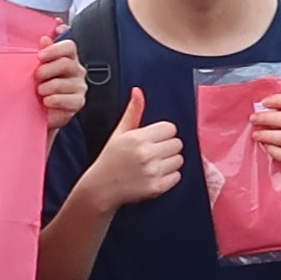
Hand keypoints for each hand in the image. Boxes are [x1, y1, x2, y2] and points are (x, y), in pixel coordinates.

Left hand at [30, 39, 89, 127]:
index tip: (40, 56)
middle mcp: (77, 70)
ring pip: (61, 83)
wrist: (43, 112)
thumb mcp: (39, 69)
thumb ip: (44, 53)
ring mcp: (80, 86)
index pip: (69, 46)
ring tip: (39, 92)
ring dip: (45, 88)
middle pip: (65, 63)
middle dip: (46, 70)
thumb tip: (44, 39)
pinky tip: (46, 102)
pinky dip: (52, 101)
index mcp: (69, 58)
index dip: (54, 49)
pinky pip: (65, 99)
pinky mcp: (78, 102)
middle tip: (36, 77)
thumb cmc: (42, 87)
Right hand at [83, 87, 189, 204]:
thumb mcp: (119, 133)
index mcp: (137, 138)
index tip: (153, 140)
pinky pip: (177, 176)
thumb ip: (133, 112)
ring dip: (170, 162)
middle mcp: (146, 154)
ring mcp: (152, 172)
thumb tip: (138, 91)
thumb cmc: (110, 159)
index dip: (162, 133)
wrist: (101, 188)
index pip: (170, 128)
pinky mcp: (157, 187)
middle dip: (167, 147)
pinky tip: (154, 175)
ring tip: (153, 164)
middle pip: (177, 143)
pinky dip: (169, 177)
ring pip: (179, 160)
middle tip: (153, 153)